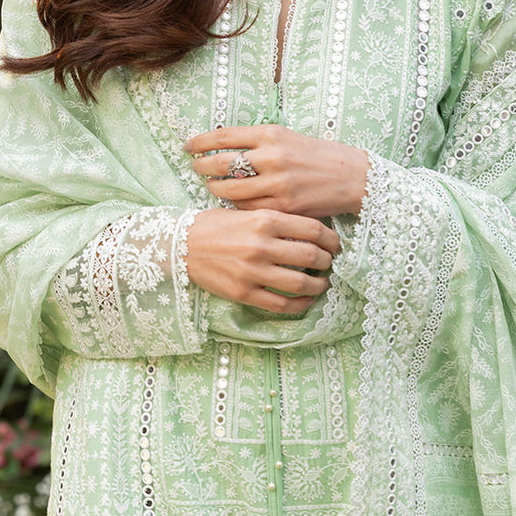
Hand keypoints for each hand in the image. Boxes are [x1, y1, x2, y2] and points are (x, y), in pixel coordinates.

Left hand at [184, 124, 368, 217]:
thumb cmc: (317, 154)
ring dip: (215, 188)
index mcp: (271, 134)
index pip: (224, 136)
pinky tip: (232, 202)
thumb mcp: (287, 136)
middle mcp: (271, 157)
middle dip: (202, 166)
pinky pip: (248, 208)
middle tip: (194, 167)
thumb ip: (257, 140)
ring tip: (210, 186)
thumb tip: (222, 145)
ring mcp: (277, 183)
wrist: (351, 176)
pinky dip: (236, 205)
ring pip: (231, 189)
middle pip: (221, 163)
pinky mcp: (284, 206)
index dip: (201, 141)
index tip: (188, 145)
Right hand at [185, 208, 340, 314]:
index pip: (312, 229)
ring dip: (318, 285)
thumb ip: (275, 219)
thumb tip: (310, 231)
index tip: (336, 244)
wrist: (180, 245)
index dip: (331, 239)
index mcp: (264, 219)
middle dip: (327, 261)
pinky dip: (300, 304)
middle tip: (330, 263)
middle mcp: (261, 245)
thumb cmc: (214, 225)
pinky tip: (306, 301)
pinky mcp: (243, 292)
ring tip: (322, 283)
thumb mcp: (246, 211)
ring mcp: (252, 271)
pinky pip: (280, 304)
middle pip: (311, 256)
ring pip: (300, 283)